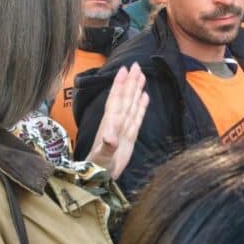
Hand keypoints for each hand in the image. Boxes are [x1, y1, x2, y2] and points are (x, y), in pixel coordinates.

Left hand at [86, 63, 148, 178]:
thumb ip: (106, 147)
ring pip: (131, 104)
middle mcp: (117, 122)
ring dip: (136, 90)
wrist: (99, 179)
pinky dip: (141, 106)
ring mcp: (124, 128)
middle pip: (125, 97)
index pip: (117, 100)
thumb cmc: (98, 168)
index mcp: (111, 123)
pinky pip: (137, 117)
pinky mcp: (130, 136)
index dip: (120, 85)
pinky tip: (145, 96)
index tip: (124, 70)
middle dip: (130, 82)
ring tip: (141, 75)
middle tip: (136, 65)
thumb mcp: (102, 158)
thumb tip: (111, 137)